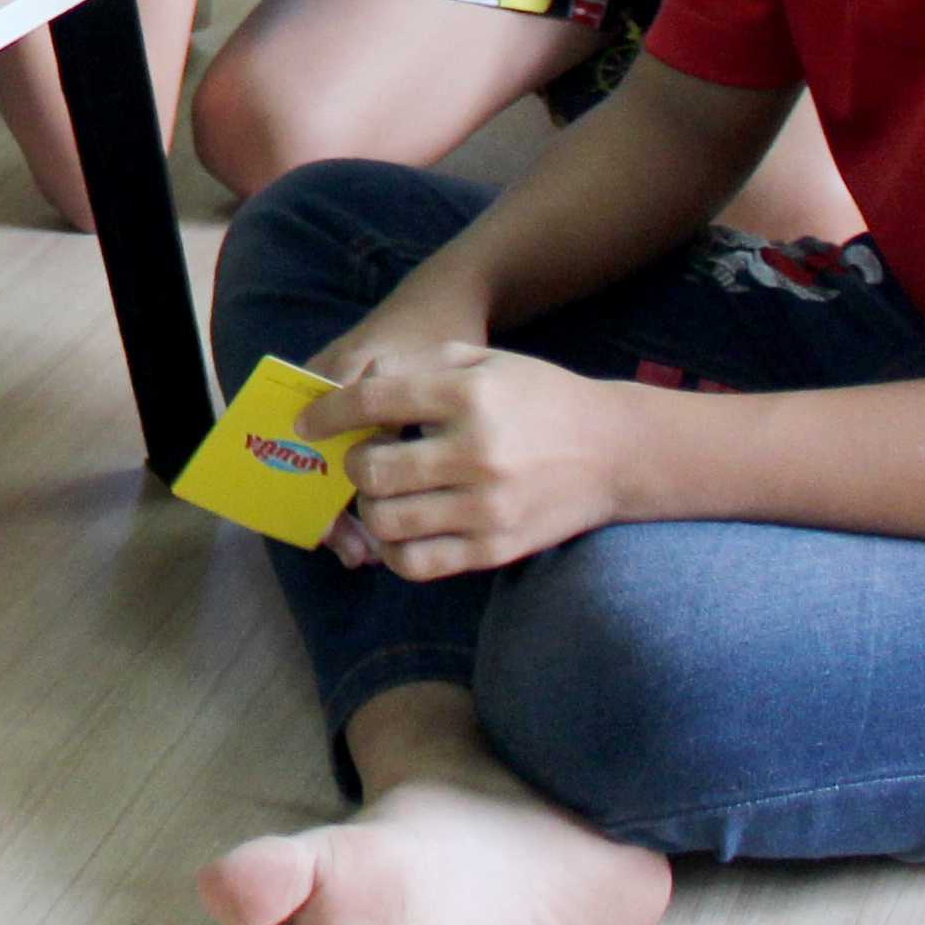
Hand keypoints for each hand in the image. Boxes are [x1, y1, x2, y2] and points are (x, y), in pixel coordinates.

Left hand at [305, 346, 633, 579]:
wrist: (615, 452)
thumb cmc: (538, 398)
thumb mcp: (483, 361)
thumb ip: (416, 366)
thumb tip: (355, 386)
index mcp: (470, 398)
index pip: (373, 403)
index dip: (328, 414)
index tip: (309, 424)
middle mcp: (476, 454)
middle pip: (372, 470)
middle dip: (353, 465)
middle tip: (362, 459)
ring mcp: (486, 508)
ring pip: (385, 522)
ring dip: (369, 508)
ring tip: (382, 494)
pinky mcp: (494, 549)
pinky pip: (417, 563)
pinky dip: (393, 550)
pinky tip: (400, 529)